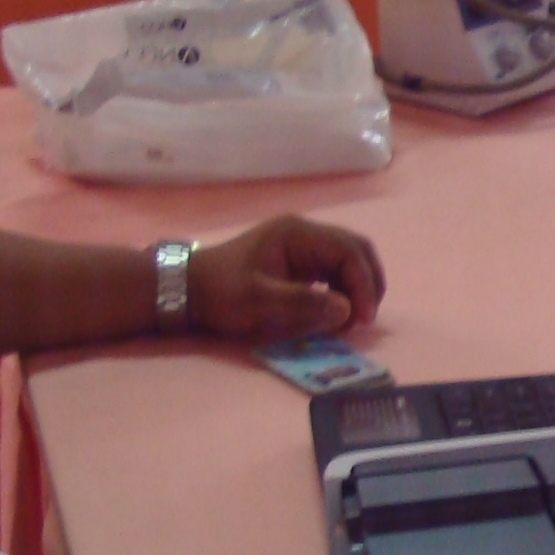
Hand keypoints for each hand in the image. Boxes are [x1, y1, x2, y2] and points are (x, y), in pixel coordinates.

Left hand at [189, 215, 387, 340]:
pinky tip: (336, 313)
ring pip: (349, 260)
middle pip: (356, 250)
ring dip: (358, 288)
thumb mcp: (258, 301)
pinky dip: (344, 291)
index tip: (361, 319)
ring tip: (352, 320)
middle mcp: (304, 233)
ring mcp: (302, 246)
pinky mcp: (298, 261)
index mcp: (297, 234)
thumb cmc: (220, 293)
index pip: (349, 251)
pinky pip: (334, 270)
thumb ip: (303, 304)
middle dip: (368, 284)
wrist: (186, 290)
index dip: (363, 284)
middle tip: (365, 319)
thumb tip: (346, 310)